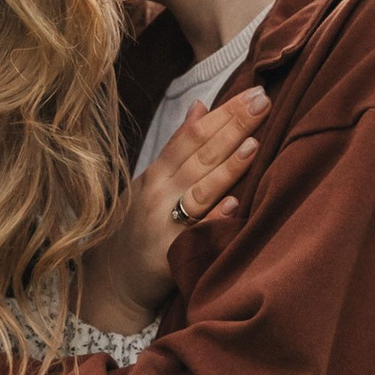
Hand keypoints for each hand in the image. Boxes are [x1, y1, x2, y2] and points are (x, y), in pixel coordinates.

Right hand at [79, 89, 267, 334]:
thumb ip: (177, 148)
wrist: (112, 283)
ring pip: (199, 190)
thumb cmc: (138, 228)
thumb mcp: (152, 182)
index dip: (224, 112)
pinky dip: (214, 220)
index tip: (253, 91)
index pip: (193, 134)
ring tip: (253, 144)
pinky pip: (194, 236)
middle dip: (233, 126)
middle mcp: (159, 193)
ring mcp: (163, 224)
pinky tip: (234, 205)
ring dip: (227, 167)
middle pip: (200, 155)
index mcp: (158, 173)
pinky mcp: (168, 256)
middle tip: (263, 101)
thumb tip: (201, 106)